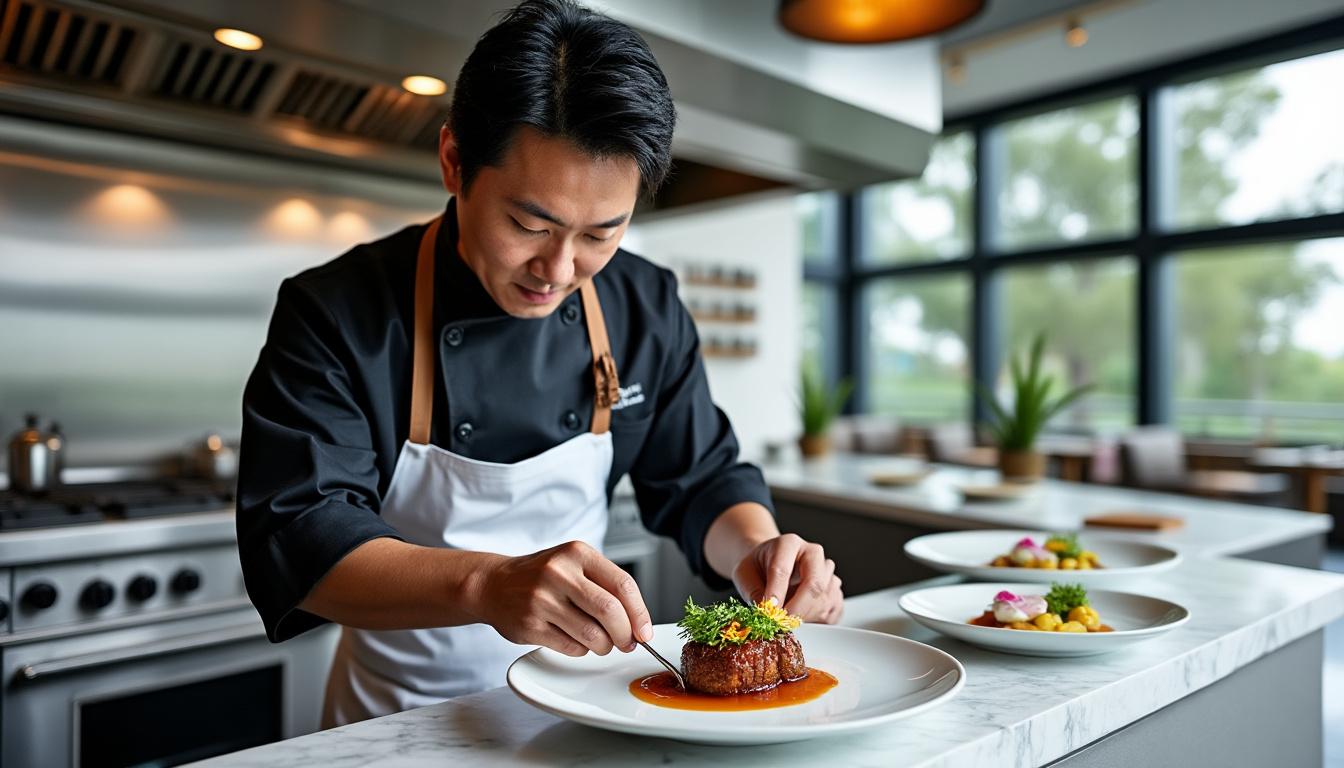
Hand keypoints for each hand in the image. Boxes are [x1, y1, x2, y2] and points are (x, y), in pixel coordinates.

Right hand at [472, 540, 652, 656]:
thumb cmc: (541, 575)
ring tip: (601, 643)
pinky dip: (581, 650)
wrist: (493, 584)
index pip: (623, 585)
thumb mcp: (573, 564)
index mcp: (577, 553)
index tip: (645, 631)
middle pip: (610, 612)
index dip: (640, 613)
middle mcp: (559, 573)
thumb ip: (606, 587)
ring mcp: (542, 600)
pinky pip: (572, 647)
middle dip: (625, 634)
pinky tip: (574, 640)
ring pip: (592, 635)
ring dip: (604, 646)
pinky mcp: (530, 625)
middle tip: (627, 643)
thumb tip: (637, 625)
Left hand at [731, 533, 842, 623]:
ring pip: (825, 599)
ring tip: (788, 619)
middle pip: (814, 584)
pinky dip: (818, 620)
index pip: (782, 569)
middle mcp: (813, 553)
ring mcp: (827, 570)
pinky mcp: (835, 588)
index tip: (770, 612)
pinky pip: (833, 610)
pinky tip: (803, 617)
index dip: (776, 594)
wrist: (770, 564)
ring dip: (806, 617)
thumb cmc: (758, 566)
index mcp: (788, 543)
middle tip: (783, 623)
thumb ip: (752, 591)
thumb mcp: (744, 573)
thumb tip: (766, 610)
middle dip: (798, 610)